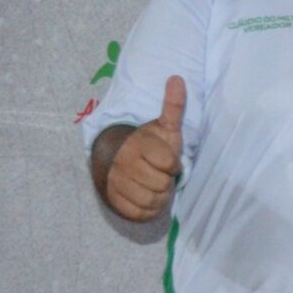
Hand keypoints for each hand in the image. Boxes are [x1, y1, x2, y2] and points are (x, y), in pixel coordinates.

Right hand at [104, 76, 185, 221]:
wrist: (118, 159)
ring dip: (159, 197)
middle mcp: (123, 164)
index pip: (169, 164)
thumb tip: (177, 78)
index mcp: (137, 145)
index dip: (173, 165)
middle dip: (166, 181)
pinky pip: (140, 214)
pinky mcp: (114, 201)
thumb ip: (173, 106)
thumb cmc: (149, 145)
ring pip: (152, 201)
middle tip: (160, 174)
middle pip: (161, 185)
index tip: (168, 160)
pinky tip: (147, 197)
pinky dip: (149, 210)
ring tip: (154, 185)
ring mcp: (116, 183)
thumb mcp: (165, 126)